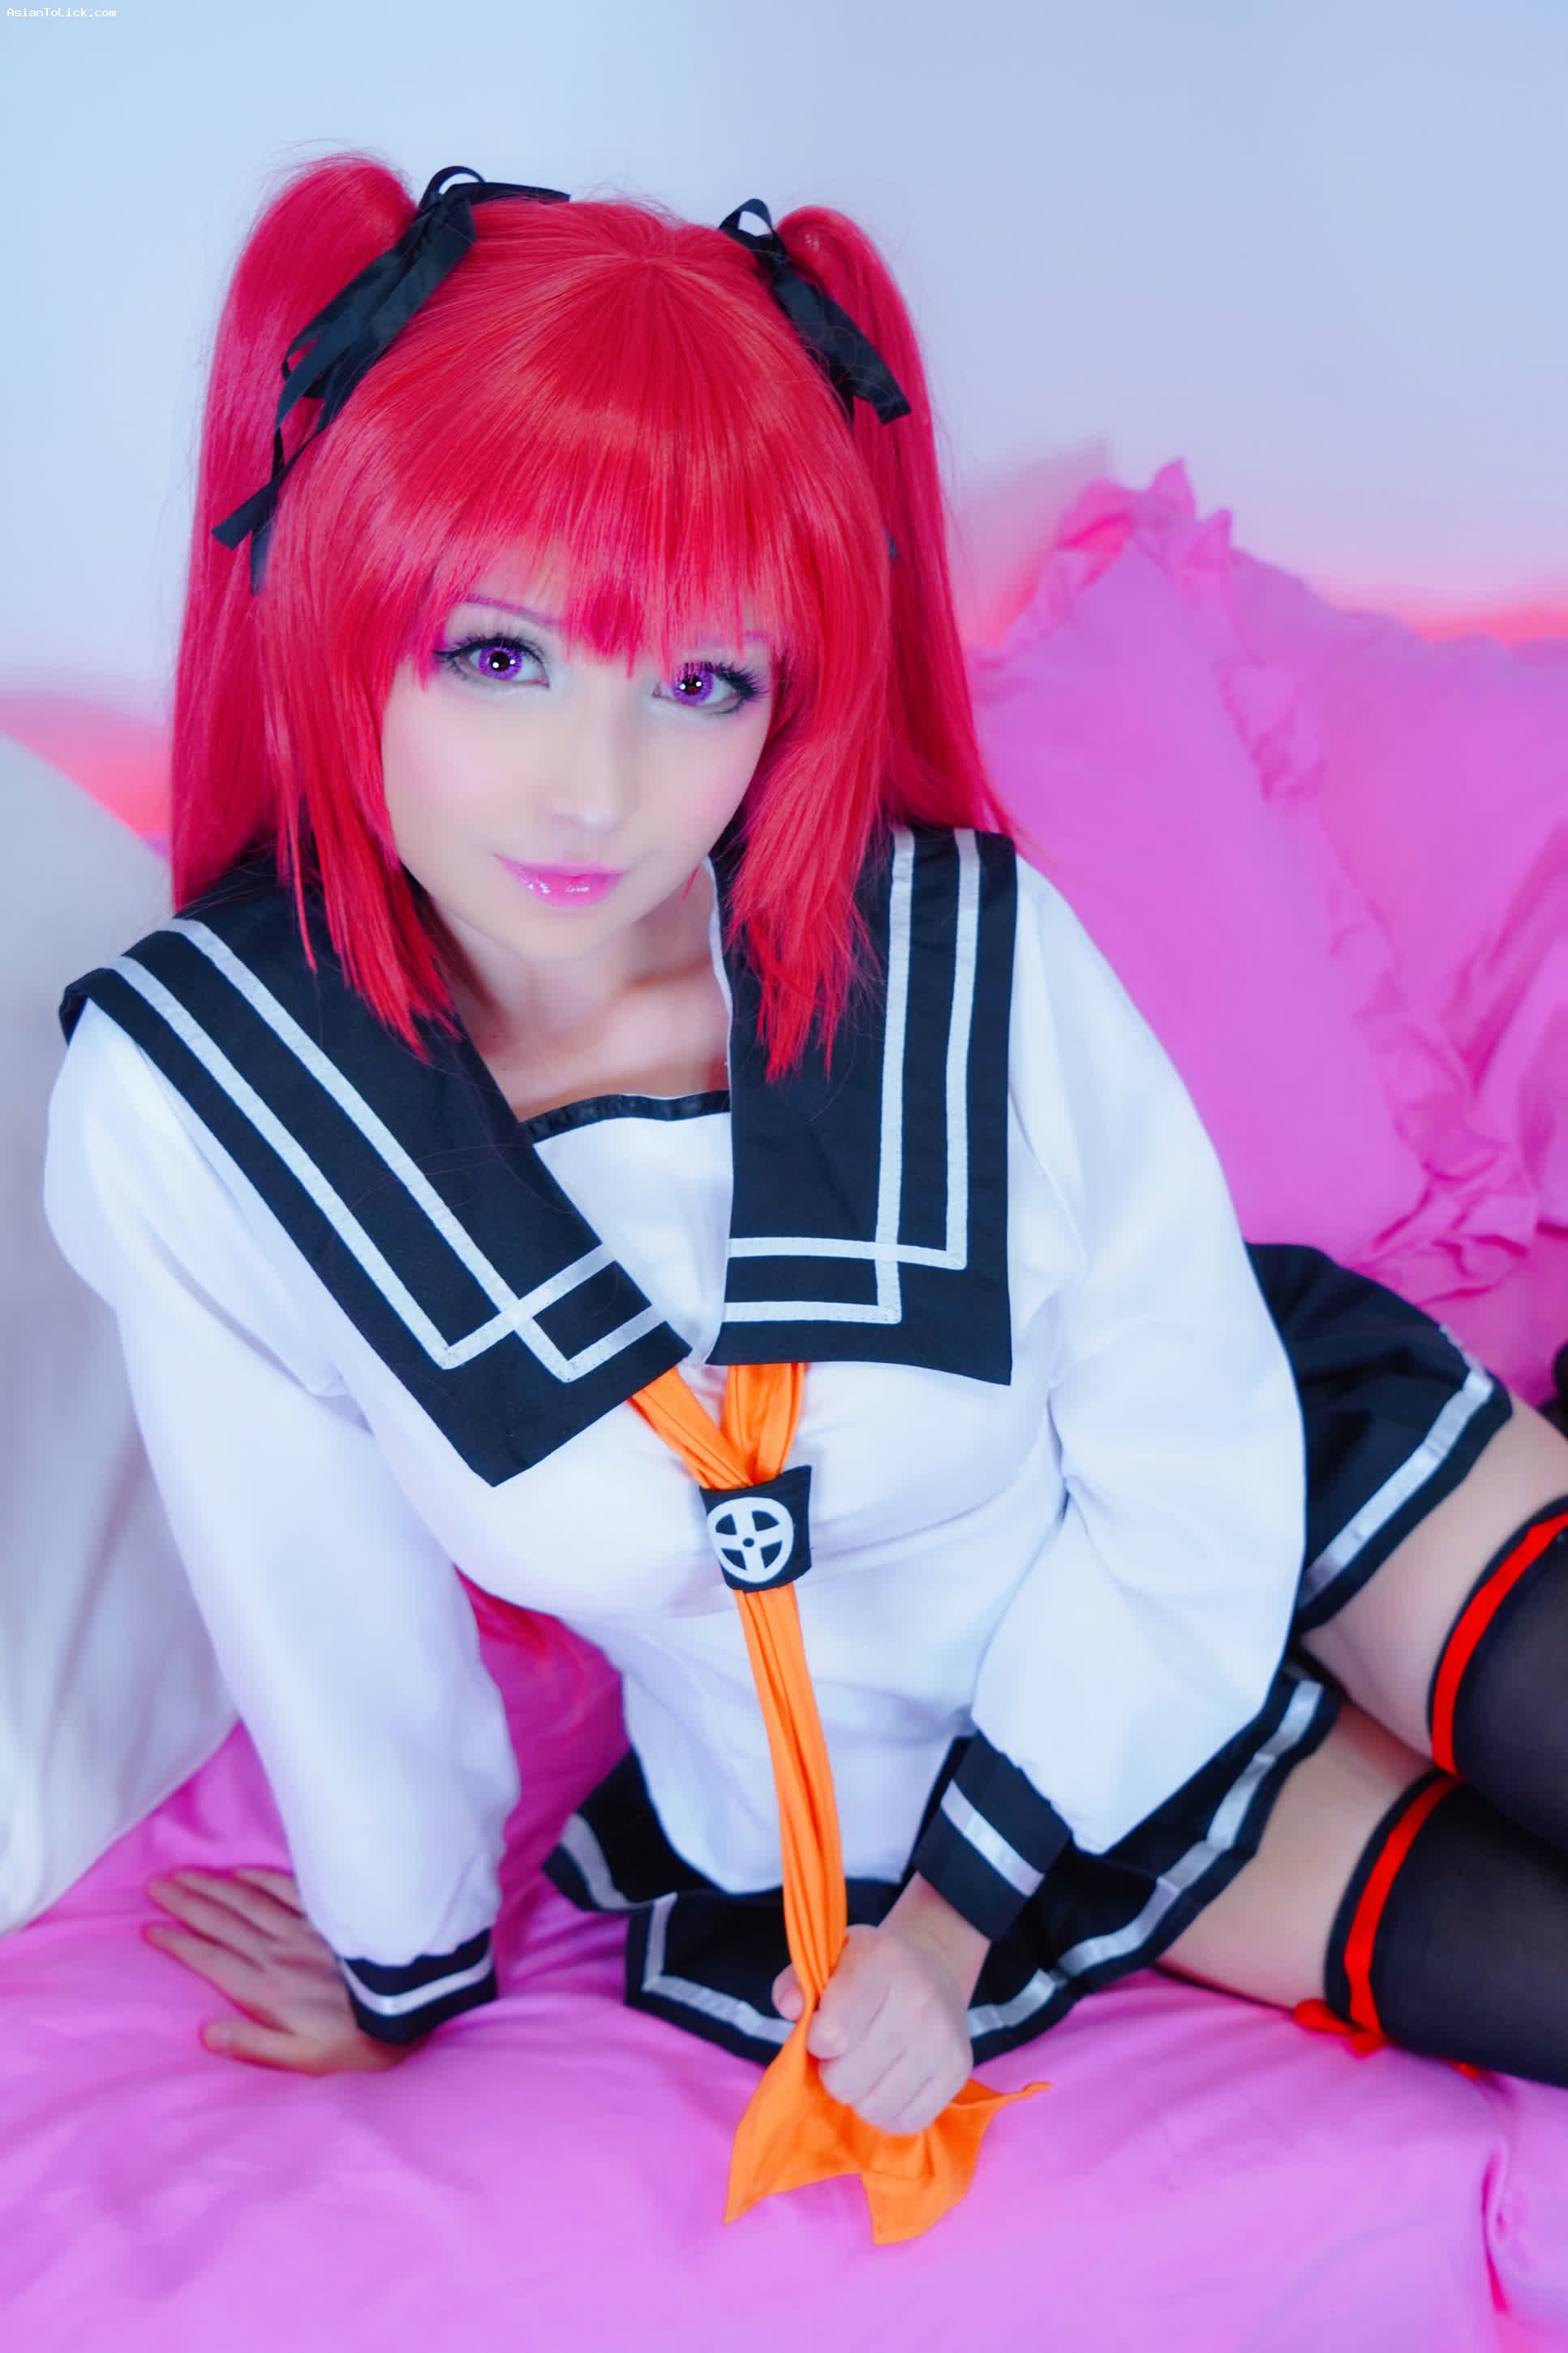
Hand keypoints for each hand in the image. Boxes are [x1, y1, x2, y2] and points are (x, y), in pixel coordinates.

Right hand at [144, 1867, 405, 2074]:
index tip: (150, 1928)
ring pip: (247, 1900)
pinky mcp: (330, 1917)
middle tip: (155, 1886)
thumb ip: (253, 2046)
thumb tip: (205, 2033)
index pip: (210, 1959)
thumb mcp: (304, 2060)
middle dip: (185, 1903)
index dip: (178, 1942)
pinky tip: (240, 1872)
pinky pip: (288, 1889)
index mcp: (267, 1990)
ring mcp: (304, 1930)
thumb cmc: (358, 2042)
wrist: (414, 2004)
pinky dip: (260, 1878)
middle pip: (222, 1921)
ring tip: (183, 1874)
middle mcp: (278, 1953)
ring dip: (212, 1886)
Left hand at [771, 1877, 987, 2134]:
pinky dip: (887, 2112)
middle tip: (842, 2053)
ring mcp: (942, 2037)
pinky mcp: (958, 2071)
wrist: (932, 1966)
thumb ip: (794, 1981)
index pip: (832, 2034)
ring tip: (864, 2068)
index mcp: (879, 1960)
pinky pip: (905, 2122)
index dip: (816, 2042)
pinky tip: (887, 2083)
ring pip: (874, 2108)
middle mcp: (918, 1998)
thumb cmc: (866, 1969)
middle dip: (833, 2072)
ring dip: (859, 2095)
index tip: (822, 2031)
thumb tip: (790, 2008)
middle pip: (846, 2080)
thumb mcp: (826, 1959)